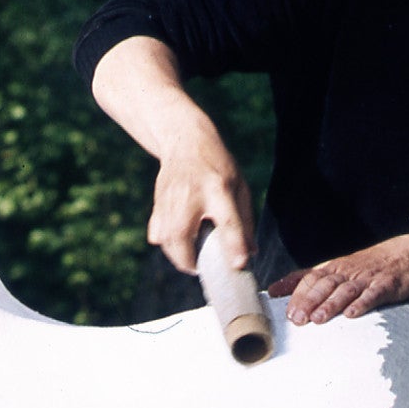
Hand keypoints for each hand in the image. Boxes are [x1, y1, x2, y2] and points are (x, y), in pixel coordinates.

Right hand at [146, 143, 254, 278]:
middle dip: (190, 261)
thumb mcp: (240, 187)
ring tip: (192, 258)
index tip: (238, 265)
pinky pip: (157, 234)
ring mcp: (170, 198)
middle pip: (182, 236)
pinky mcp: (158, 202)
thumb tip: (250, 253)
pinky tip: (179, 242)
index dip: (234, 246)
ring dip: (178, 257)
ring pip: (166, 239)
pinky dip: (167, 245)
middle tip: (201, 267)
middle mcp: (191, 194)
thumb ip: (246, 221)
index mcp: (219, 188)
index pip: (228, 222)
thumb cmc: (219, 167)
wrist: (185, 140)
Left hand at [270, 236, 408, 325]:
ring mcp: (366, 278)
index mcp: (333, 268)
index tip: (287, 312)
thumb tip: (273, 290)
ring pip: (345, 291)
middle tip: (297, 319)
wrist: (405, 255)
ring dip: (331, 304)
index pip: (311, 279)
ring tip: (318, 319)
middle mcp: (347, 272)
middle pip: (325, 285)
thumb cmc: (365, 266)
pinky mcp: (385, 286)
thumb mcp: (334, 268)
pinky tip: (352, 314)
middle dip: (310, 302)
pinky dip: (362, 304)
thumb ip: (306, 280)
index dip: (298, 294)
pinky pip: (372, 295)